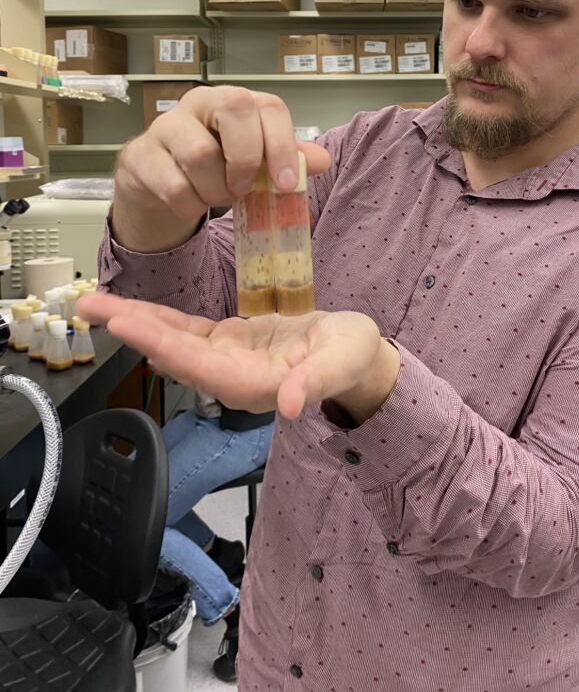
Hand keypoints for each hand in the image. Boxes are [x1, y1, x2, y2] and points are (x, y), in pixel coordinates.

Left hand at [78, 292, 399, 421]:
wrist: (357, 357)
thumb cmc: (354, 357)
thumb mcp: (342, 360)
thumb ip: (315, 382)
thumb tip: (289, 406)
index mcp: (254, 384)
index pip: (198, 365)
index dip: (160, 344)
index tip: (126, 325)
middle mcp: (231, 377)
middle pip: (174, 353)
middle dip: (132, 329)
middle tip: (90, 305)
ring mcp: (227, 361)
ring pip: (174, 341)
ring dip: (136, 322)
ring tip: (96, 303)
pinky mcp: (230, 344)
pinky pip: (188, 331)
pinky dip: (160, 319)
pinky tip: (134, 309)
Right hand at [113, 85, 330, 251]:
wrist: (157, 184)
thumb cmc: (212, 167)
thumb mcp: (254, 162)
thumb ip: (286, 158)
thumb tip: (322, 159)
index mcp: (234, 102)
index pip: (268, 106)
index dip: (282, 145)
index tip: (286, 184)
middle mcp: (199, 103)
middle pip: (233, 107)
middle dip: (246, 158)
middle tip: (244, 188)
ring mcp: (165, 125)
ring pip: (200, 155)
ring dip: (216, 191)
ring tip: (216, 197)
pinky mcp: (140, 155)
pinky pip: (173, 186)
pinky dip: (190, 205)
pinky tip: (192, 203)